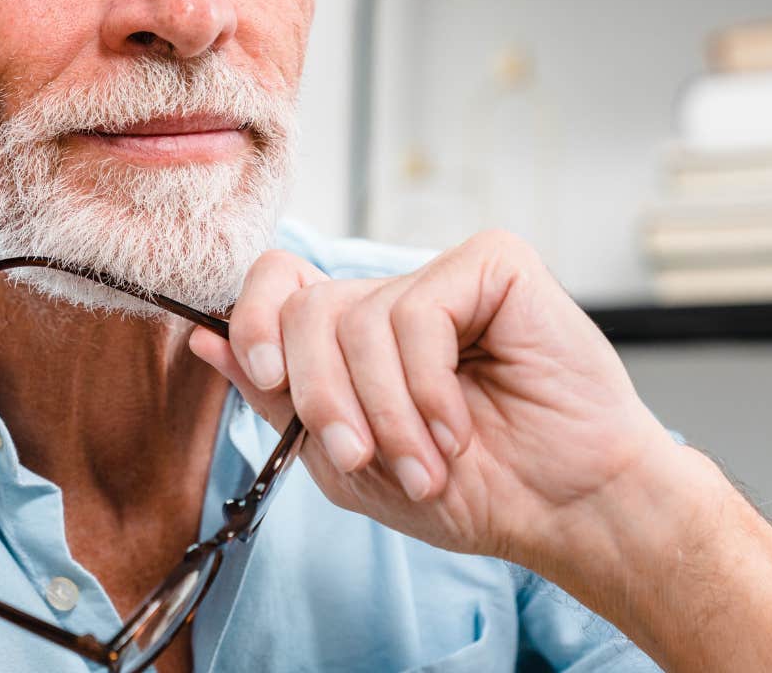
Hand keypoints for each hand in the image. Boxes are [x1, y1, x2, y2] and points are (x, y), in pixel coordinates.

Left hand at [188, 231, 683, 569]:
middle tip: (357, 456)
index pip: (275, 284)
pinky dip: (428, 387)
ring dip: (385, 412)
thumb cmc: (476, 489)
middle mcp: (393, 296)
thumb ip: (279, 400)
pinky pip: (419, 312)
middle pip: (304, 307)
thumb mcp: (348, 462)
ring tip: (428, 461)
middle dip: (321, 396)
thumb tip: (206, 339)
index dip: (254, 319)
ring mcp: (443, 275)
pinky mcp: (492, 264)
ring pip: (358, 319)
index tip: (263, 373)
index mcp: (354, 336)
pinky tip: (460, 424)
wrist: (566, 507)